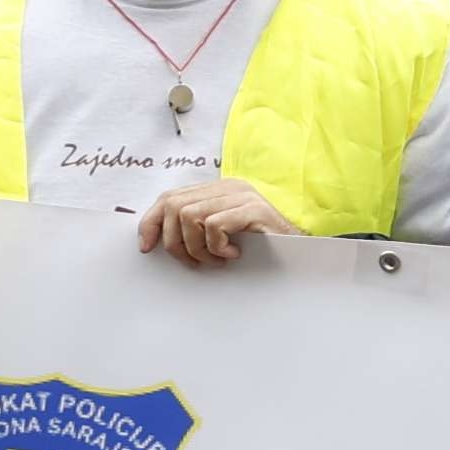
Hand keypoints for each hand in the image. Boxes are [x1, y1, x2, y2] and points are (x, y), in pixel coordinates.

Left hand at [136, 176, 295, 267]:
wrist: (302, 254)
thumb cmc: (263, 249)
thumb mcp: (222, 235)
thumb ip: (196, 228)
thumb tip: (155, 240)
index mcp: (218, 190)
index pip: (170, 197)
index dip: (152, 222)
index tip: (147, 247)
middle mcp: (228, 187)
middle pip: (174, 206)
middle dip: (174, 242)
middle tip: (193, 262)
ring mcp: (242, 196)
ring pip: (189, 217)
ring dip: (197, 248)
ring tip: (216, 260)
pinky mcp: (253, 210)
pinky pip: (213, 226)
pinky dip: (216, 247)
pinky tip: (233, 255)